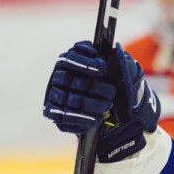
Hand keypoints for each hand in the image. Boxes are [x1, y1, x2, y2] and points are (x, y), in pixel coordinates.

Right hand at [44, 41, 159, 160]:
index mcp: (69, 61)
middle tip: (112, 92)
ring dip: (89, 103)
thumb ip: (116, 62)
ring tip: (107, 105)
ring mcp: (54, 94)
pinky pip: (60, 115)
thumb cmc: (110, 84)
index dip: (84, 63)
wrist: (111, 110)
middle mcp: (58, 76)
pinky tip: (94, 119)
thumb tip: (119, 54)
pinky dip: (78, 118)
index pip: (70, 57)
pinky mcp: (53, 111)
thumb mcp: (117, 71)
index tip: (102, 70)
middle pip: (68, 78)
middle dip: (93, 86)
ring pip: (67, 98)